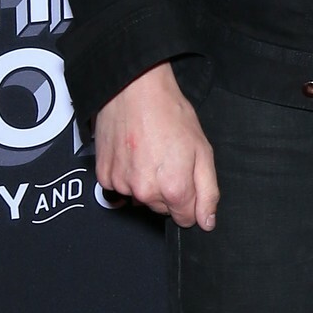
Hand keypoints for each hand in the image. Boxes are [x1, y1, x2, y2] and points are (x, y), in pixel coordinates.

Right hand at [95, 63, 217, 230]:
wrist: (134, 90)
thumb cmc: (170, 114)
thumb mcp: (203, 151)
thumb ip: (208, 192)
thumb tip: (206, 222)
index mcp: (173, 188)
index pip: (185, 219)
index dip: (190, 201)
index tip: (186, 179)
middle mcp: (145, 192)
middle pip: (163, 208)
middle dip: (169, 189)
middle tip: (168, 158)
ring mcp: (121, 185)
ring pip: (141, 198)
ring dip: (146, 182)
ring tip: (149, 152)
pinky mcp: (104, 176)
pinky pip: (120, 187)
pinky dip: (127, 175)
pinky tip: (133, 153)